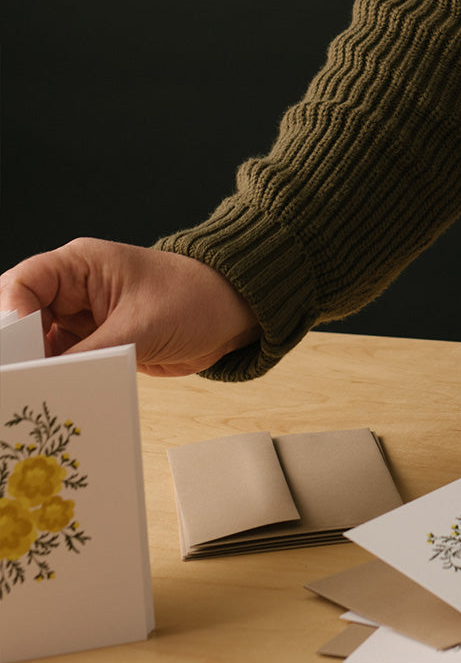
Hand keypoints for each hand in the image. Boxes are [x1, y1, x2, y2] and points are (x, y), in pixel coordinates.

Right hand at [0, 238, 259, 376]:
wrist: (236, 316)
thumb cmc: (198, 300)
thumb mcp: (141, 326)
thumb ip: (89, 351)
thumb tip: (45, 378)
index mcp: (81, 265)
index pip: (22, 285)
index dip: (9, 317)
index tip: (13, 352)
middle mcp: (75, 290)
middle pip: (21, 319)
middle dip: (17, 350)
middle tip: (16, 382)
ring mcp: (84, 320)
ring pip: (38, 347)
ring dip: (37, 371)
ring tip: (34, 396)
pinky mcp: (98, 346)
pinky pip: (65, 364)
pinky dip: (59, 381)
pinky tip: (57, 398)